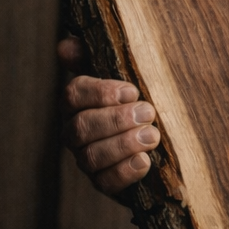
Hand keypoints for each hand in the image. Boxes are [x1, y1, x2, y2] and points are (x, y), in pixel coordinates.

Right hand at [58, 36, 159, 194]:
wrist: (161, 135)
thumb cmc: (137, 97)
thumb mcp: (123, 71)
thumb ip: (95, 56)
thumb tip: (67, 45)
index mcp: (77, 102)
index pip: (73, 95)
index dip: (100, 93)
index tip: (132, 91)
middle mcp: (76, 132)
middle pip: (80, 128)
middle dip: (116, 120)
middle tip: (148, 113)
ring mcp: (87, 159)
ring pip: (91, 156)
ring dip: (123, 145)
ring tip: (153, 136)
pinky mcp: (104, 182)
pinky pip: (105, 183)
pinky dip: (124, 172)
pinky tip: (145, 161)